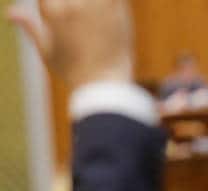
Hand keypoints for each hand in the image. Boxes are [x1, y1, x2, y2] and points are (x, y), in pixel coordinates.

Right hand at [7, 0, 133, 87]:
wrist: (104, 85)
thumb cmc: (74, 72)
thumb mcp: (47, 51)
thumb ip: (31, 28)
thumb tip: (10, 13)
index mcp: (52, 12)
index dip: (57, 4)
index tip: (66, 15)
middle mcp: (72, 4)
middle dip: (76, 5)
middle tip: (81, 18)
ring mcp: (95, 5)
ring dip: (95, 4)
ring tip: (94, 18)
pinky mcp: (116, 8)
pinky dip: (114, 2)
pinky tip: (111, 9)